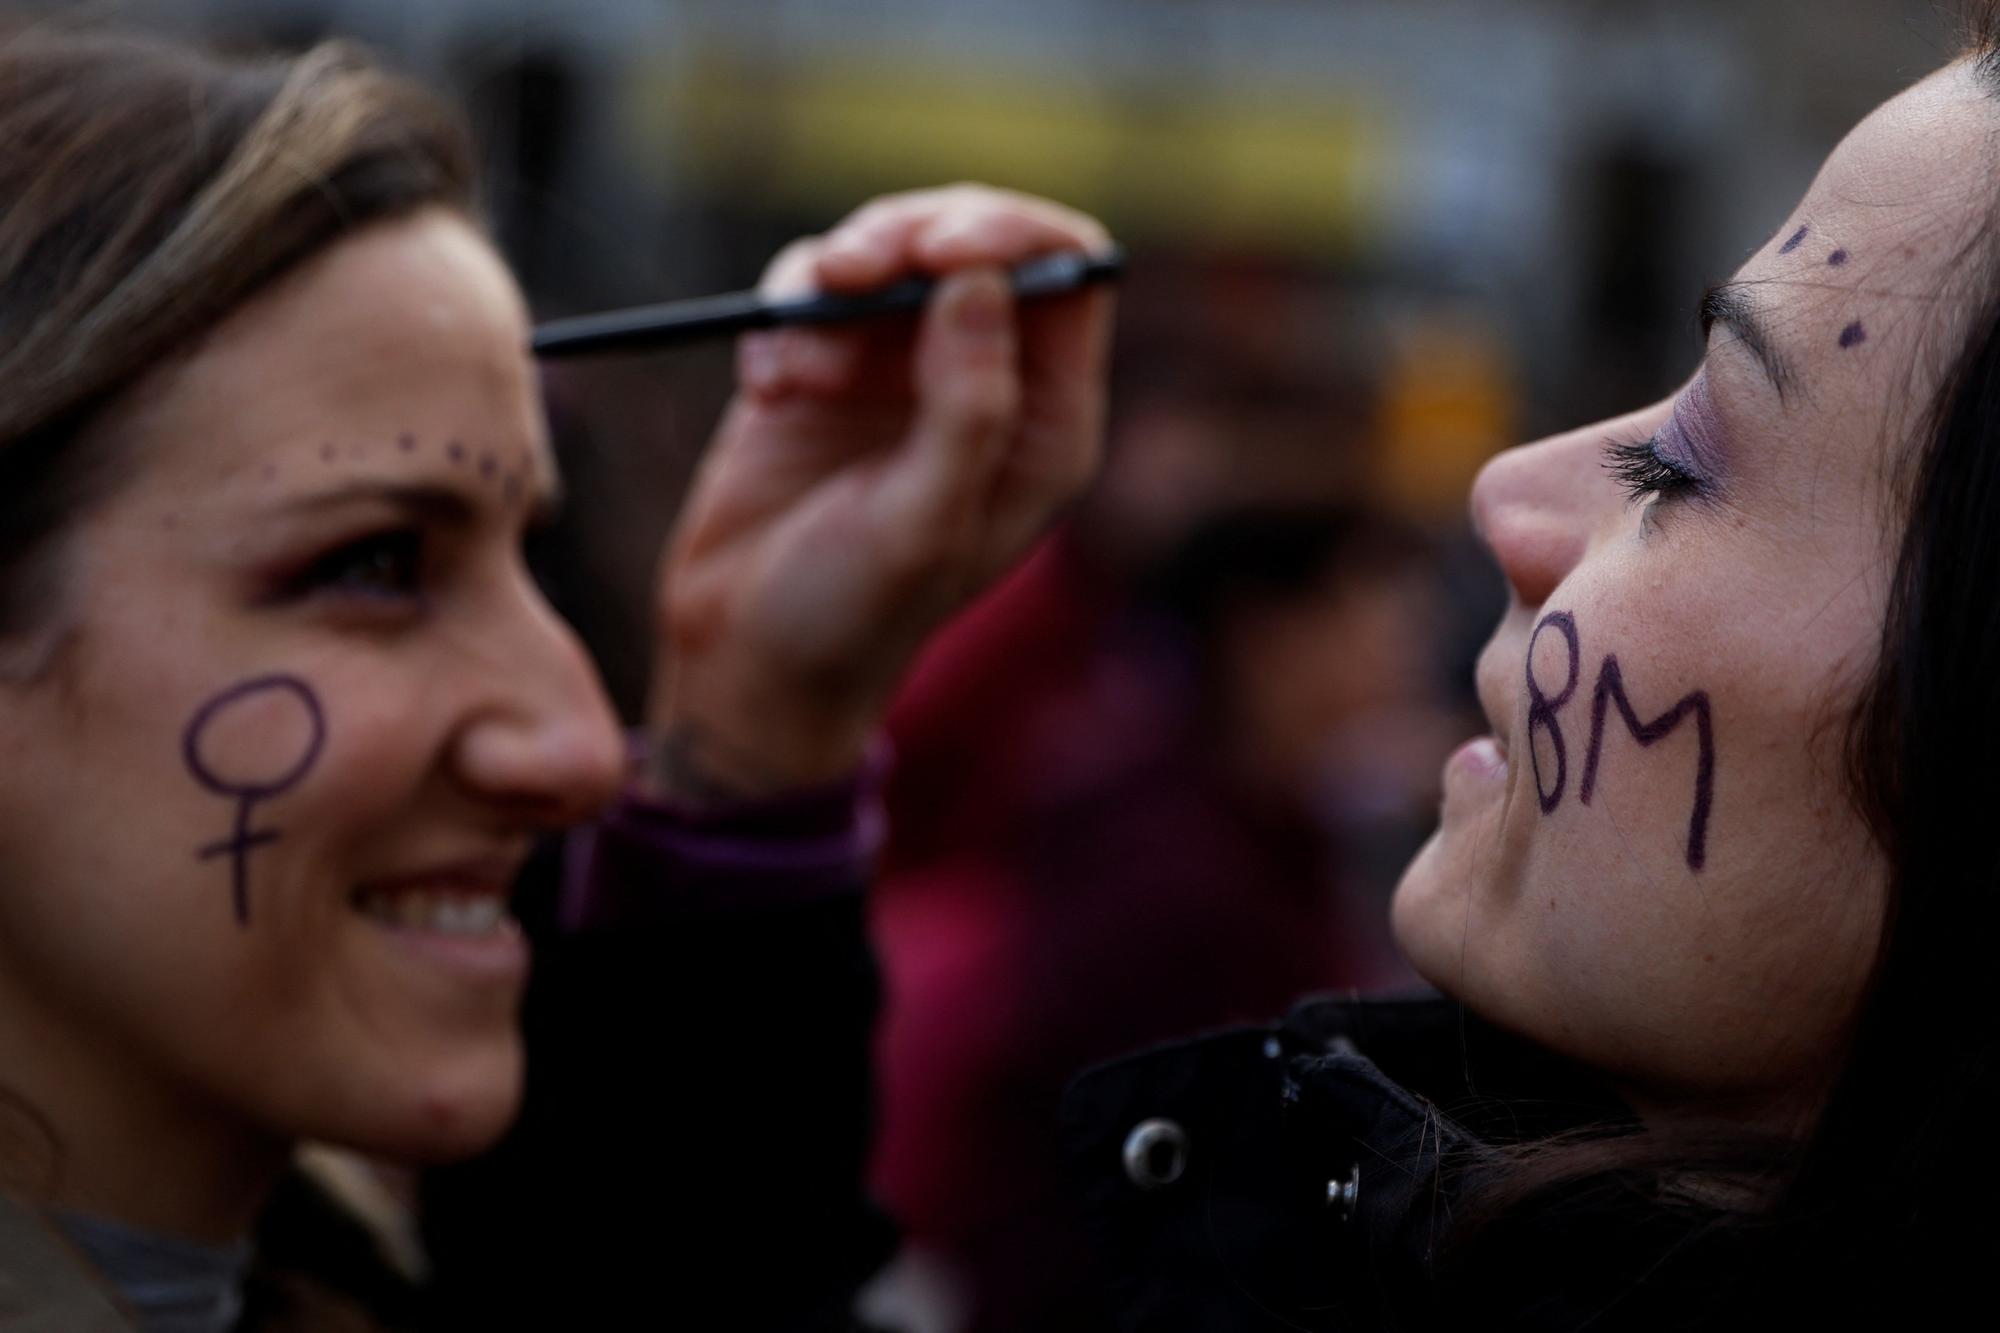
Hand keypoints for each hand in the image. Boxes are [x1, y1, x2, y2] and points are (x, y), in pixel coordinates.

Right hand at [647, 186, 1114, 801]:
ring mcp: (902, 371)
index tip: (942, 248)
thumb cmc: (850, 616)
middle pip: (975, 240)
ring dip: (836, 280)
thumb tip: (982, 279)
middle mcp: (985, 384)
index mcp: (1045, 423)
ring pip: (889, 251)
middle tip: (850, 271)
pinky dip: (786, 316)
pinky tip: (769, 386)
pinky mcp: (824, 366)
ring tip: (798, 369)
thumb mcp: (921, 522)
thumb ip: (968, 404)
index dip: (1014, 235)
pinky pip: (812, 287)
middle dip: (911, 238)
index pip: (1069, 272)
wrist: (743, 661)